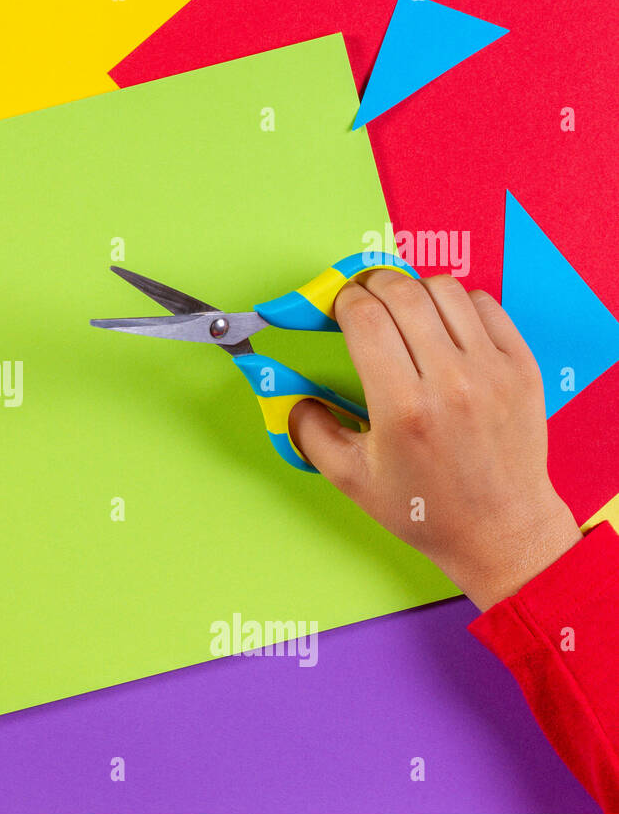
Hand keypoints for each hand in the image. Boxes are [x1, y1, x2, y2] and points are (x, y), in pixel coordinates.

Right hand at [289, 271, 580, 610]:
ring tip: (401, 306)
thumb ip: (310, 432)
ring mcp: (492, 370)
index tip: (336, 306)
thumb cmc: (425, 507)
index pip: (365, 318)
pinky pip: (487, 304)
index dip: (342, 301)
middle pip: (402, 294)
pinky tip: (442, 320)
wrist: (498, 528)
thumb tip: (292, 398)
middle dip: (372, 284)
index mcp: (403, 408)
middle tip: (361, 296)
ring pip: (445, 290)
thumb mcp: (350, 479)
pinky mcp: (521, 367)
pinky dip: (458, 300)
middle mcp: (450, 382)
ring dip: (413, 288)